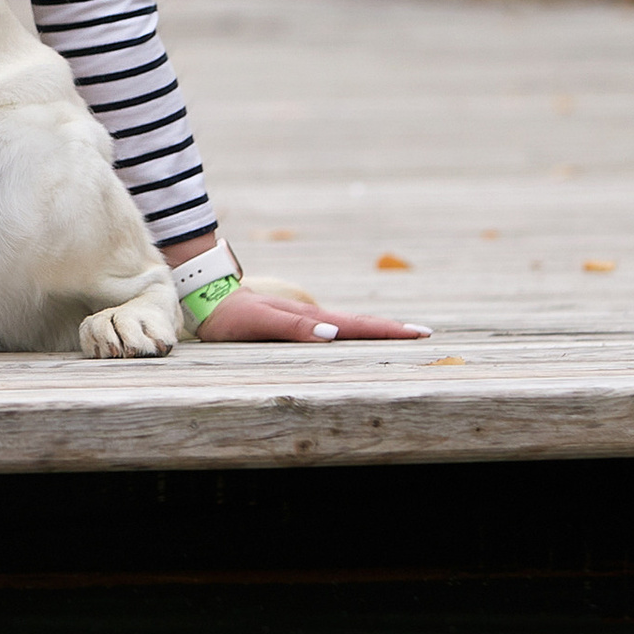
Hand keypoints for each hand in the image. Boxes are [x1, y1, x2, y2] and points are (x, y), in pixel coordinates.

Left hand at [194, 283, 431, 344]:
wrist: (208, 297)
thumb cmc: (231, 316)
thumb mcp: (260, 322)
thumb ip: (293, 328)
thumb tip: (332, 334)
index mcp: (308, 318)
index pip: (355, 325)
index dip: (386, 330)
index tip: (417, 333)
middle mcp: (311, 316)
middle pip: (358, 321)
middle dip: (391, 328)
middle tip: (424, 333)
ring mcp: (304, 316)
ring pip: (348, 322)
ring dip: (376, 329)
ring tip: (403, 334)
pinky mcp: (295, 320)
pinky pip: (333, 326)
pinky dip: (354, 330)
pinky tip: (357, 336)